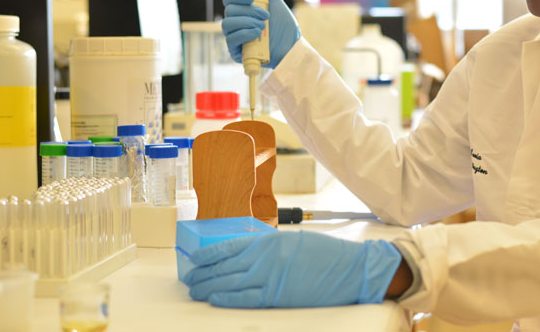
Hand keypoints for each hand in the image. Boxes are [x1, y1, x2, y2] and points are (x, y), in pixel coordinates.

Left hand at [183, 231, 402, 307]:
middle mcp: (264, 258)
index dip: (207, 255)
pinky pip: (244, 298)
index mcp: (268, 241)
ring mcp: (269, 278)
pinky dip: (226, 298)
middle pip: (224, 267)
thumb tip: (246, 255)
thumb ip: (268, 248)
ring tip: (196, 290)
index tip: (194, 260)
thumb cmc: (324, 253)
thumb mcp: (291, 242)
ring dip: (209, 287)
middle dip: (203, 274)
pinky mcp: (276, 297)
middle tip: (190, 279)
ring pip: (229, 283)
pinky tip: (214, 298)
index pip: (228, 246)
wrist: (349, 269)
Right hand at [221, 0, 299, 67]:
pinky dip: (244, 33)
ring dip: (246, 22)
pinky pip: (231, 39)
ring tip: (262, 25)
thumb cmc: (284, 25)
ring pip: (227, 24)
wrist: (292, 46)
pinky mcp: (237, 51)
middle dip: (248, 10)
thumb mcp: (274, 2)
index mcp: (243, 10)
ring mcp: (235, 37)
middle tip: (266, 15)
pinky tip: (257, 33)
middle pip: (229, 10)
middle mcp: (236, 23)